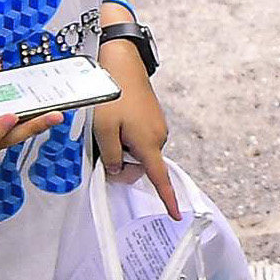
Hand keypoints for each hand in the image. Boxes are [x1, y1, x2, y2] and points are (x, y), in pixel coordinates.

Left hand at [92, 47, 178, 213]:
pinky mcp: (153, 119)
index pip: (159, 178)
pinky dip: (127, 136)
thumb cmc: (112, 98)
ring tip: (111, 124)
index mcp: (148, 144)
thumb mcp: (103, 131)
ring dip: (123, 146)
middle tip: (104, 143)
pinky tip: (118, 118)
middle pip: (142, 165)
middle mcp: (158, 138)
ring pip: (138, 151)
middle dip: (123, 162)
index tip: (176, 214)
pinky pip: (139, 138)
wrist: (124, 64)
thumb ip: (111, 157)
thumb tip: (119, 170)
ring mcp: (157, 127)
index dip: (168, 199)